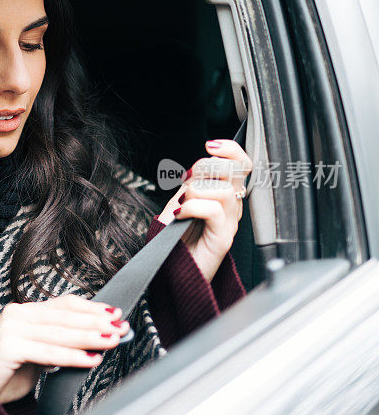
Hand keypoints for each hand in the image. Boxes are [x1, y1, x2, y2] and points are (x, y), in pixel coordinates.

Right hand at [0, 295, 128, 403]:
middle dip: (96, 322)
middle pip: (65, 316)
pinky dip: (72, 356)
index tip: (115, 314)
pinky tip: (91, 359)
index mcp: (24, 311)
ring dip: (90, 337)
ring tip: (112, 341)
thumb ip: (60, 343)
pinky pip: (48, 352)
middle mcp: (17, 315)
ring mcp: (11, 328)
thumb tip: (97, 338)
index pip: (64, 304)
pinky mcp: (9, 346)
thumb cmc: (8, 374)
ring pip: (60, 333)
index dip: (91, 308)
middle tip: (120, 328)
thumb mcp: (39, 353)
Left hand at [157, 139, 252, 281]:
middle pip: (236, 171)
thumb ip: (193, 182)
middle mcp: (231, 206)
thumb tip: (198, 166)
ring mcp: (229, 222)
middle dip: (208, 167)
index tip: (210, 145)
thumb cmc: (175, 236)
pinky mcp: (222, 237)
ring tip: (182, 204)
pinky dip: (192, 207)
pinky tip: (181, 214)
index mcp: (223, 193)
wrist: (173, 269)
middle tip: (189, 179)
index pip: (240, 163)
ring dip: (196, 190)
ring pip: (224, 190)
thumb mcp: (181, 200)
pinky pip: (213, 210)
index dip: (229, 150)